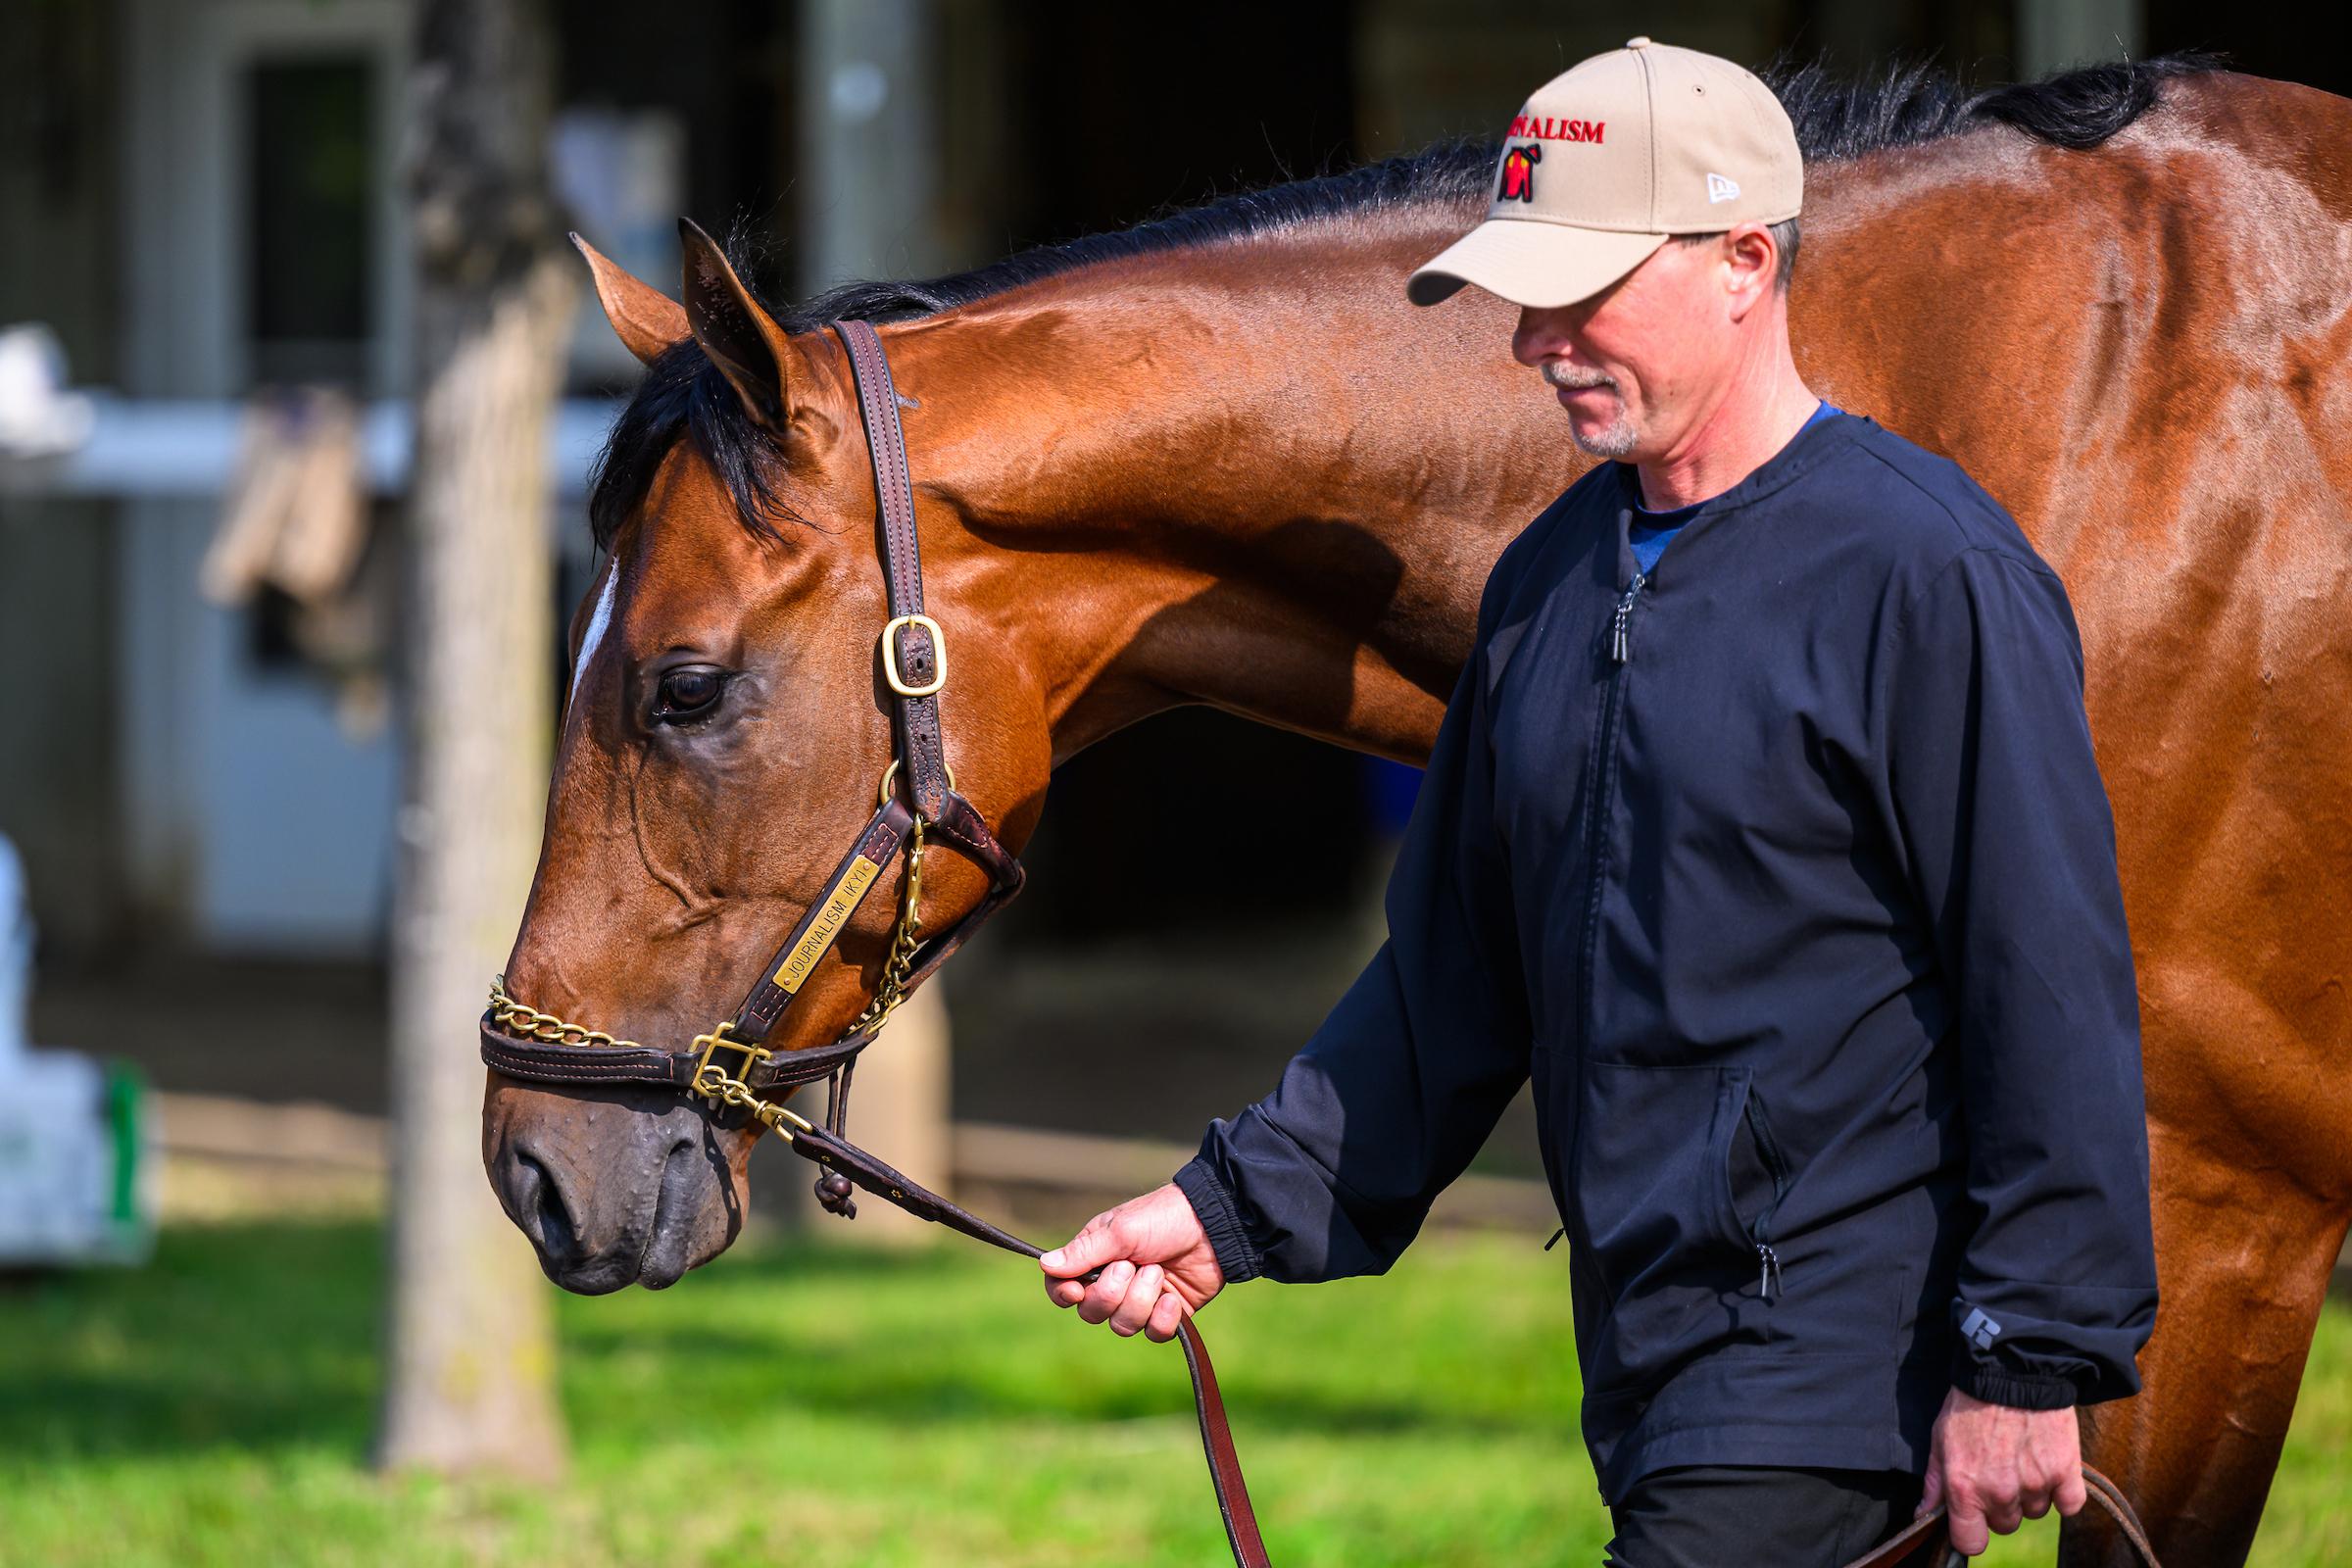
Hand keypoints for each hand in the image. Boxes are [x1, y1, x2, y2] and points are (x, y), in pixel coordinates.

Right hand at [1039, 1182, 1225, 1341]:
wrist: (1212, 1225)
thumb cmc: (1162, 1218)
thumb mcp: (1121, 1230)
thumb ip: (1084, 1253)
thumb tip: (1045, 1265)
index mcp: (1094, 1257)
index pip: (1062, 1287)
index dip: (1065, 1295)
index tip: (1078, 1291)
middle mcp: (1112, 1281)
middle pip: (1091, 1313)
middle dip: (1111, 1293)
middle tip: (1132, 1266)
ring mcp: (1140, 1299)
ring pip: (1122, 1325)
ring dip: (1141, 1300)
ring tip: (1158, 1272)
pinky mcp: (1167, 1313)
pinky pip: (1154, 1334)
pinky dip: (1163, 1318)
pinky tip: (1172, 1298)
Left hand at [1918, 1386, 2086, 1555]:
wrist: (2010, 1369)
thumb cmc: (1969, 1403)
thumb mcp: (1939, 1439)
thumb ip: (1934, 1482)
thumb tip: (1924, 1515)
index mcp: (1963, 1488)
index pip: (1970, 1543)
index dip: (1971, 1533)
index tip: (1974, 1521)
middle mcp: (1999, 1493)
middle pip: (2004, 1524)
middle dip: (2000, 1504)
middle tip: (1998, 1469)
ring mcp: (2034, 1485)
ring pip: (2035, 1512)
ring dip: (2030, 1493)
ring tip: (2022, 1456)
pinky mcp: (2065, 1473)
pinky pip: (2069, 1505)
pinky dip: (2062, 1492)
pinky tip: (2049, 1467)